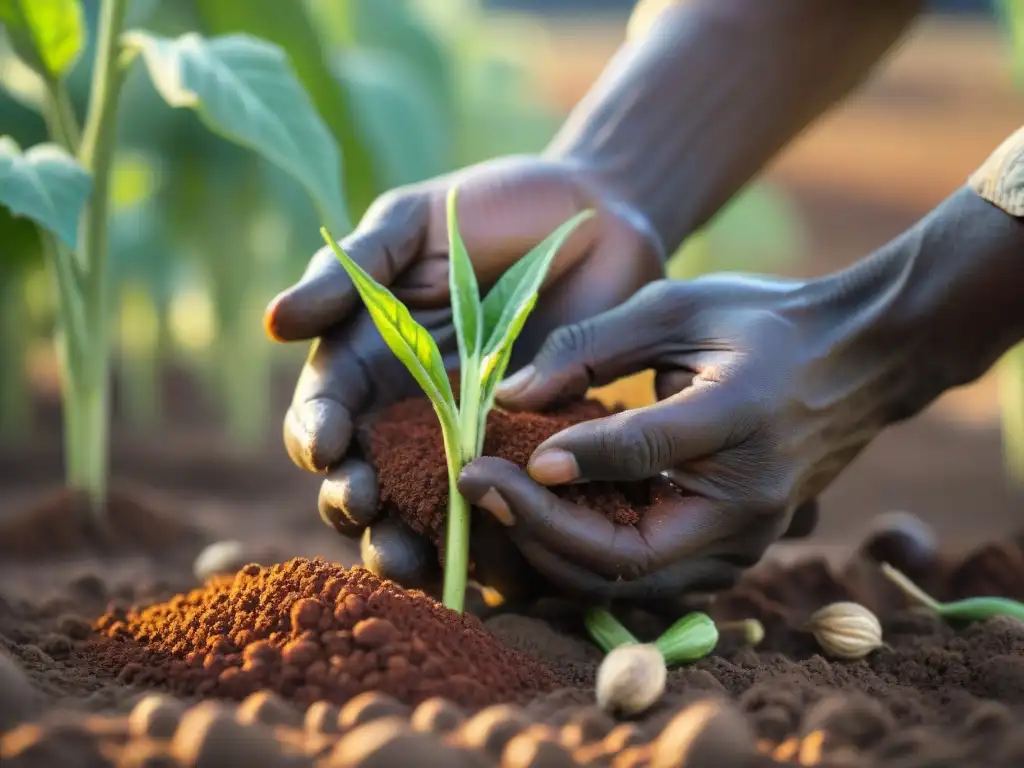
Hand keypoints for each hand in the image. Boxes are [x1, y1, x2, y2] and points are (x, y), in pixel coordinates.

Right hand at [265, 156, 663, 591]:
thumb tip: (273, 323)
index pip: (324, 413)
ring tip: (411, 558)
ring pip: (418, 510)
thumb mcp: (413, 223)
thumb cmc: (493, 209)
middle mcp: (407, 410)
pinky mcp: (523, 457)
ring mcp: (465, 440)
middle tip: (366, 506)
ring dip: (403, 543)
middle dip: (352, 501)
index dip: (316, 435)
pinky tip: (485, 568)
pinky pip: (496, 510)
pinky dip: (483, 543)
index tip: (330, 445)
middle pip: (359, 477)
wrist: (597, 218)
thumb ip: (351, 271)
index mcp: (368, 357)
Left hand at [454, 275, 872, 599]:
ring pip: (629, 585)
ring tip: (496, 505)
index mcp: (743, 417)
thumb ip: (591, 345)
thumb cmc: (763, 322)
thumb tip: (506, 394)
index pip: (644, 453)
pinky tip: (543, 522)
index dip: (569, 458)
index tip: (499, 454)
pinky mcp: (733, 555)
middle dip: (536, 528)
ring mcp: (745, 541)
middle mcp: (748, 501)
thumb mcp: (677, 306)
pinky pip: (647, 581)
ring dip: (552, 553)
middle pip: (625, 555)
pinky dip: (587, 561)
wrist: (856, 360)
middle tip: (473, 484)